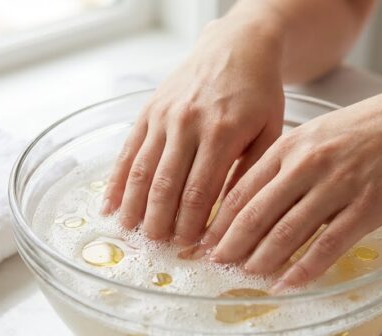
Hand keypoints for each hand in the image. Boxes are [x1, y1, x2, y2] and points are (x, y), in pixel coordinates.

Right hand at [101, 15, 285, 244]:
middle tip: (156, 245)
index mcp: (222, 132)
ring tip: (130, 231)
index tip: (188, 245)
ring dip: (134, 204)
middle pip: (166, 184)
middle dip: (159, 220)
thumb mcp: (271, 130)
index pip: (200, 190)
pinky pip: (128, 150)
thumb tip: (231, 216)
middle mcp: (188, 124)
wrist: (237, 45)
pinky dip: (117, 180)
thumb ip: (251, 171)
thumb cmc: (259, 92)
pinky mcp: (148, 111)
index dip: (191, 222)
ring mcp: (164, 116)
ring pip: (142, 169)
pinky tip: (110, 203)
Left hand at [201, 82, 381, 289]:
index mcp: (290, 146)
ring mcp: (338, 187)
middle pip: (257, 214)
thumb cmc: (363, 130)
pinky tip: (287, 284)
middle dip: (231, 244)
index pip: (242, 190)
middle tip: (214, 265)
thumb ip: (282, 163)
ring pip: (288, 232)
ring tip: (246, 276)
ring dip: (262, 260)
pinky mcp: (367, 207)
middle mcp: (308, 165)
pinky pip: (328, 245)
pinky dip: (303, 269)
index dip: (219, 220)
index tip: (203, 241)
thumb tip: (248, 199)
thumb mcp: (314, 135)